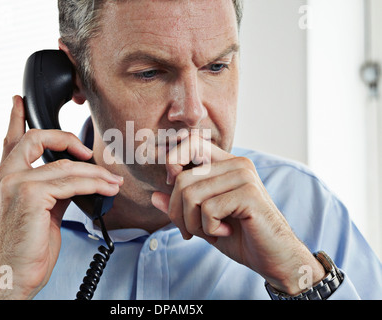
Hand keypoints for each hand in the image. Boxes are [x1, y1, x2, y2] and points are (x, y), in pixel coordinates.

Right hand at [0, 96, 122, 298]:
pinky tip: (107, 189)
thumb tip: (79, 179)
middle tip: (87, 151)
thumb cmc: (27, 247)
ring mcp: (15, 183)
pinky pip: (72, 181)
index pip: (10, 141)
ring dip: (95, 173)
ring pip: (65, 165)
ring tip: (112, 182)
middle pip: (36, 137)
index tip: (18, 102)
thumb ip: (54, 188)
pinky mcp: (30, 195)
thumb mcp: (41, 211)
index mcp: (3, 178)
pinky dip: (95, 184)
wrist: (14, 276)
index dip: (16, 119)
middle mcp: (4, 176)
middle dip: (66, 137)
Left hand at [151, 134, 324, 294]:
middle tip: (189, 231)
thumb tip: (154, 196)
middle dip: (177, 212)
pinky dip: (209, 228)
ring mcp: (244, 176)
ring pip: (191, 194)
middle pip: (182, 178)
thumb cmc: (240, 237)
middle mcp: (236, 164)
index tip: (173, 188)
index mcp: (225, 164)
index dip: (172, 162)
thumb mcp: (203, 221)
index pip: (190, 142)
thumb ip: (181, 206)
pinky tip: (226, 231)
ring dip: (192, 223)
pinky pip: (208, 209)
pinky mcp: (249, 193)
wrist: (274, 258)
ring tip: (211, 231)